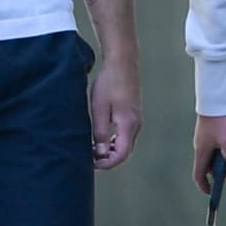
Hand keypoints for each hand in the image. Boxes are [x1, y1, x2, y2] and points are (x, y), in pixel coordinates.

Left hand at [90, 55, 141, 170]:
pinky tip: (101, 136)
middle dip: (107, 158)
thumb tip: (101, 153)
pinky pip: (126, 135)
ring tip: (92, 147)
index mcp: (128, 125)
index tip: (91, 162)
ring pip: (126, 144)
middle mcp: (136, 124)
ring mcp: (136, 119)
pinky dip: (114, 141)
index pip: (121, 155)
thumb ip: (100, 133)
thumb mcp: (99, 109)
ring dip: (110, 149)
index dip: (106, 163)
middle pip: (125, 152)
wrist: (122, 62)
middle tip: (88, 155)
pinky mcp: (133, 114)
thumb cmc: (109, 83)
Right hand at [193, 115, 225, 193]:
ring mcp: (206, 138)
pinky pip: (219, 145)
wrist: (217, 96)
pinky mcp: (213, 130)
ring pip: (215, 155)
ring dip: (225, 158)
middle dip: (221, 170)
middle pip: (209, 166)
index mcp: (201, 151)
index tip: (212, 194)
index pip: (199, 175)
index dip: (205, 186)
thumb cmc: (221, 119)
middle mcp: (201, 146)